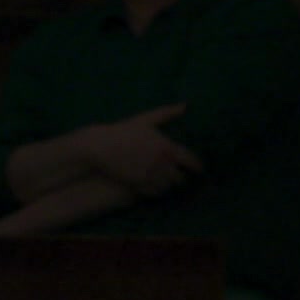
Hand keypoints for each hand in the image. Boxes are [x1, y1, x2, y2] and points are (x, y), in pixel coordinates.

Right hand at [83, 103, 202, 196]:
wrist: (100, 146)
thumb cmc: (123, 131)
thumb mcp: (146, 119)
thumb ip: (167, 113)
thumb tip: (185, 105)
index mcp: (168, 148)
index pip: (192, 162)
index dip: (197, 167)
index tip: (199, 169)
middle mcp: (162, 163)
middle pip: (181, 178)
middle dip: (180, 177)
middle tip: (179, 176)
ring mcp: (150, 176)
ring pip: (168, 187)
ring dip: (168, 185)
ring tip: (166, 182)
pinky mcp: (138, 185)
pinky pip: (155, 193)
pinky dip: (157, 191)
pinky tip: (154, 186)